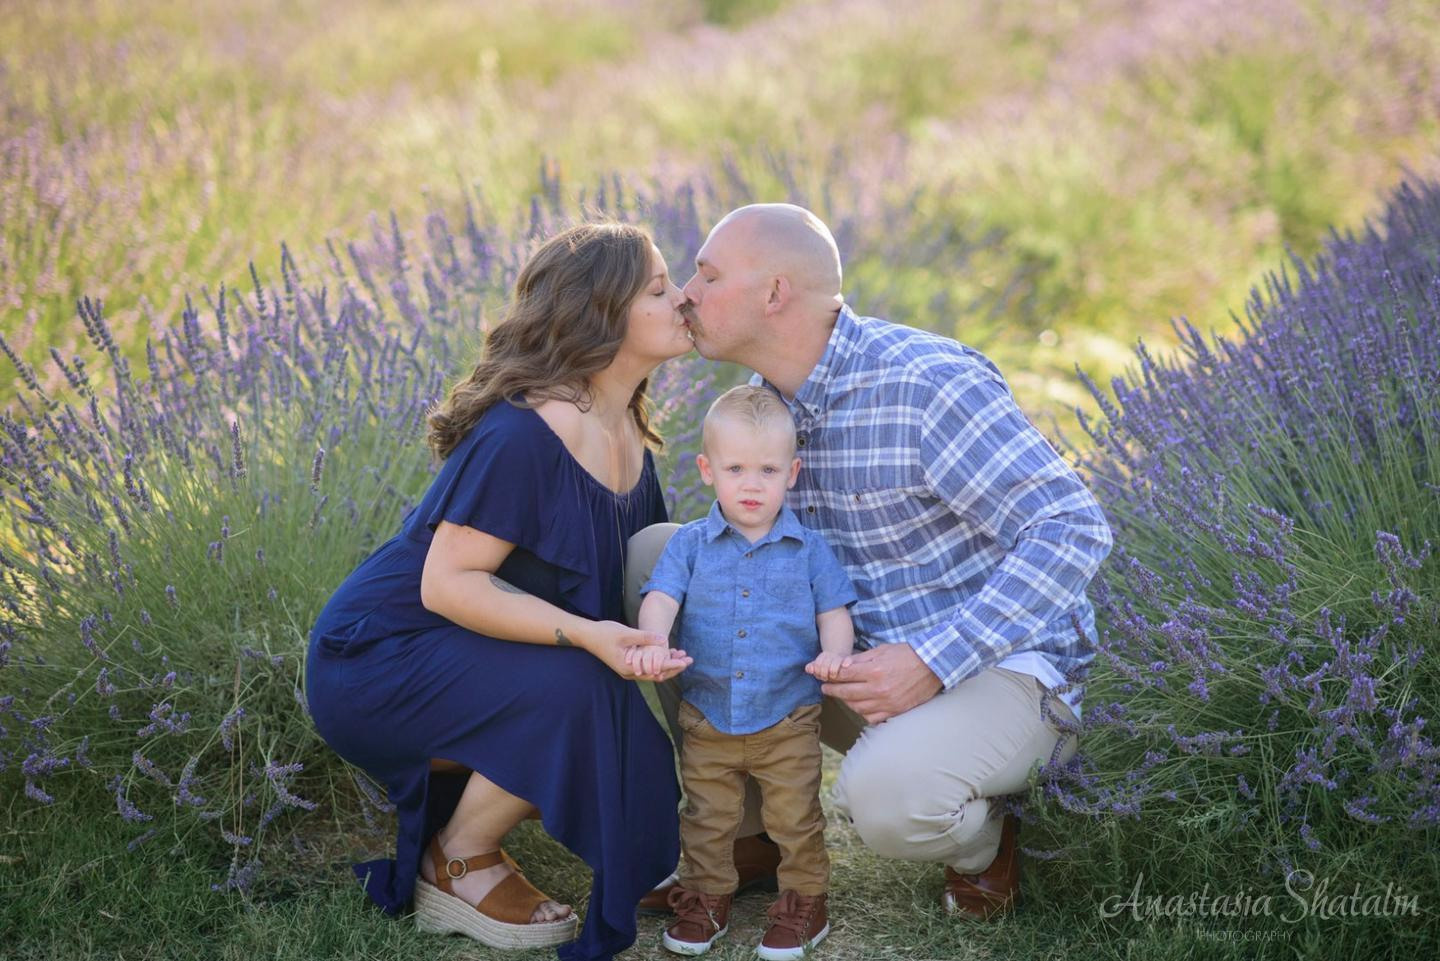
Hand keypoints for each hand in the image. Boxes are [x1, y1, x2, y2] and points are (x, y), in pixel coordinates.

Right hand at [582, 620, 691, 680]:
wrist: (587, 635)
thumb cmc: (604, 633)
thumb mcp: (626, 633)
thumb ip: (645, 637)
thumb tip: (664, 639)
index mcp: (629, 668)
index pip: (656, 670)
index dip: (672, 665)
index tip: (686, 661)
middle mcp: (630, 673)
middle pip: (657, 674)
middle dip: (673, 667)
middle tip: (689, 659)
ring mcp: (629, 669)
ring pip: (652, 670)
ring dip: (667, 664)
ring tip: (682, 655)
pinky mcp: (628, 663)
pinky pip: (647, 665)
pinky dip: (658, 660)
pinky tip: (667, 652)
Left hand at [804, 650, 852, 682]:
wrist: (841, 661)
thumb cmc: (827, 667)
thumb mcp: (818, 667)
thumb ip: (811, 667)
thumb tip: (808, 669)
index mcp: (823, 655)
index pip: (818, 664)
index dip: (818, 671)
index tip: (820, 676)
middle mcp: (832, 655)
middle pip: (826, 663)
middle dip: (824, 672)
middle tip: (825, 678)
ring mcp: (840, 657)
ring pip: (836, 661)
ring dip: (833, 670)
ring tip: (833, 676)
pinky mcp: (848, 660)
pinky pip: (848, 659)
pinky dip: (846, 661)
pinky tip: (845, 665)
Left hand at [820, 643, 940, 723]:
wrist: (933, 666)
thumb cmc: (906, 655)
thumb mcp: (881, 650)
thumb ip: (860, 660)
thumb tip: (841, 666)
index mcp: (874, 671)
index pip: (843, 675)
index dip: (829, 676)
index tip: (820, 676)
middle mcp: (879, 689)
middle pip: (846, 693)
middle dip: (832, 690)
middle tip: (826, 688)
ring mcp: (887, 703)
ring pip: (857, 708)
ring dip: (846, 702)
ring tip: (842, 696)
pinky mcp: (895, 712)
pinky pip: (872, 718)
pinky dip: (863, 713)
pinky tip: (860, 706)